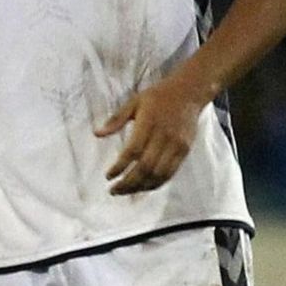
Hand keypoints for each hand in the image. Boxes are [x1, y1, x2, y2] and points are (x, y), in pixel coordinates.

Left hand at [95, 77, 210, 195]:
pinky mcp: (185, 151)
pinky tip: (144, 187)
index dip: (120, 167)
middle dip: (128, 183)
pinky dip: (157, 183)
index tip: (108, 176)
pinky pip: (171, 173)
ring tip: (126, 192)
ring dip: (141, 187)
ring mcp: (177, 145)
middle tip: (113, 190)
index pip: (133, 151)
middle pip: (146, 167)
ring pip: (159, 174)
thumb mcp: (134, 102)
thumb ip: (116, 119)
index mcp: (149, 124)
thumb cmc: (158, 96)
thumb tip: (96, 134)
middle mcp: (164, 137)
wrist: (189, 92)